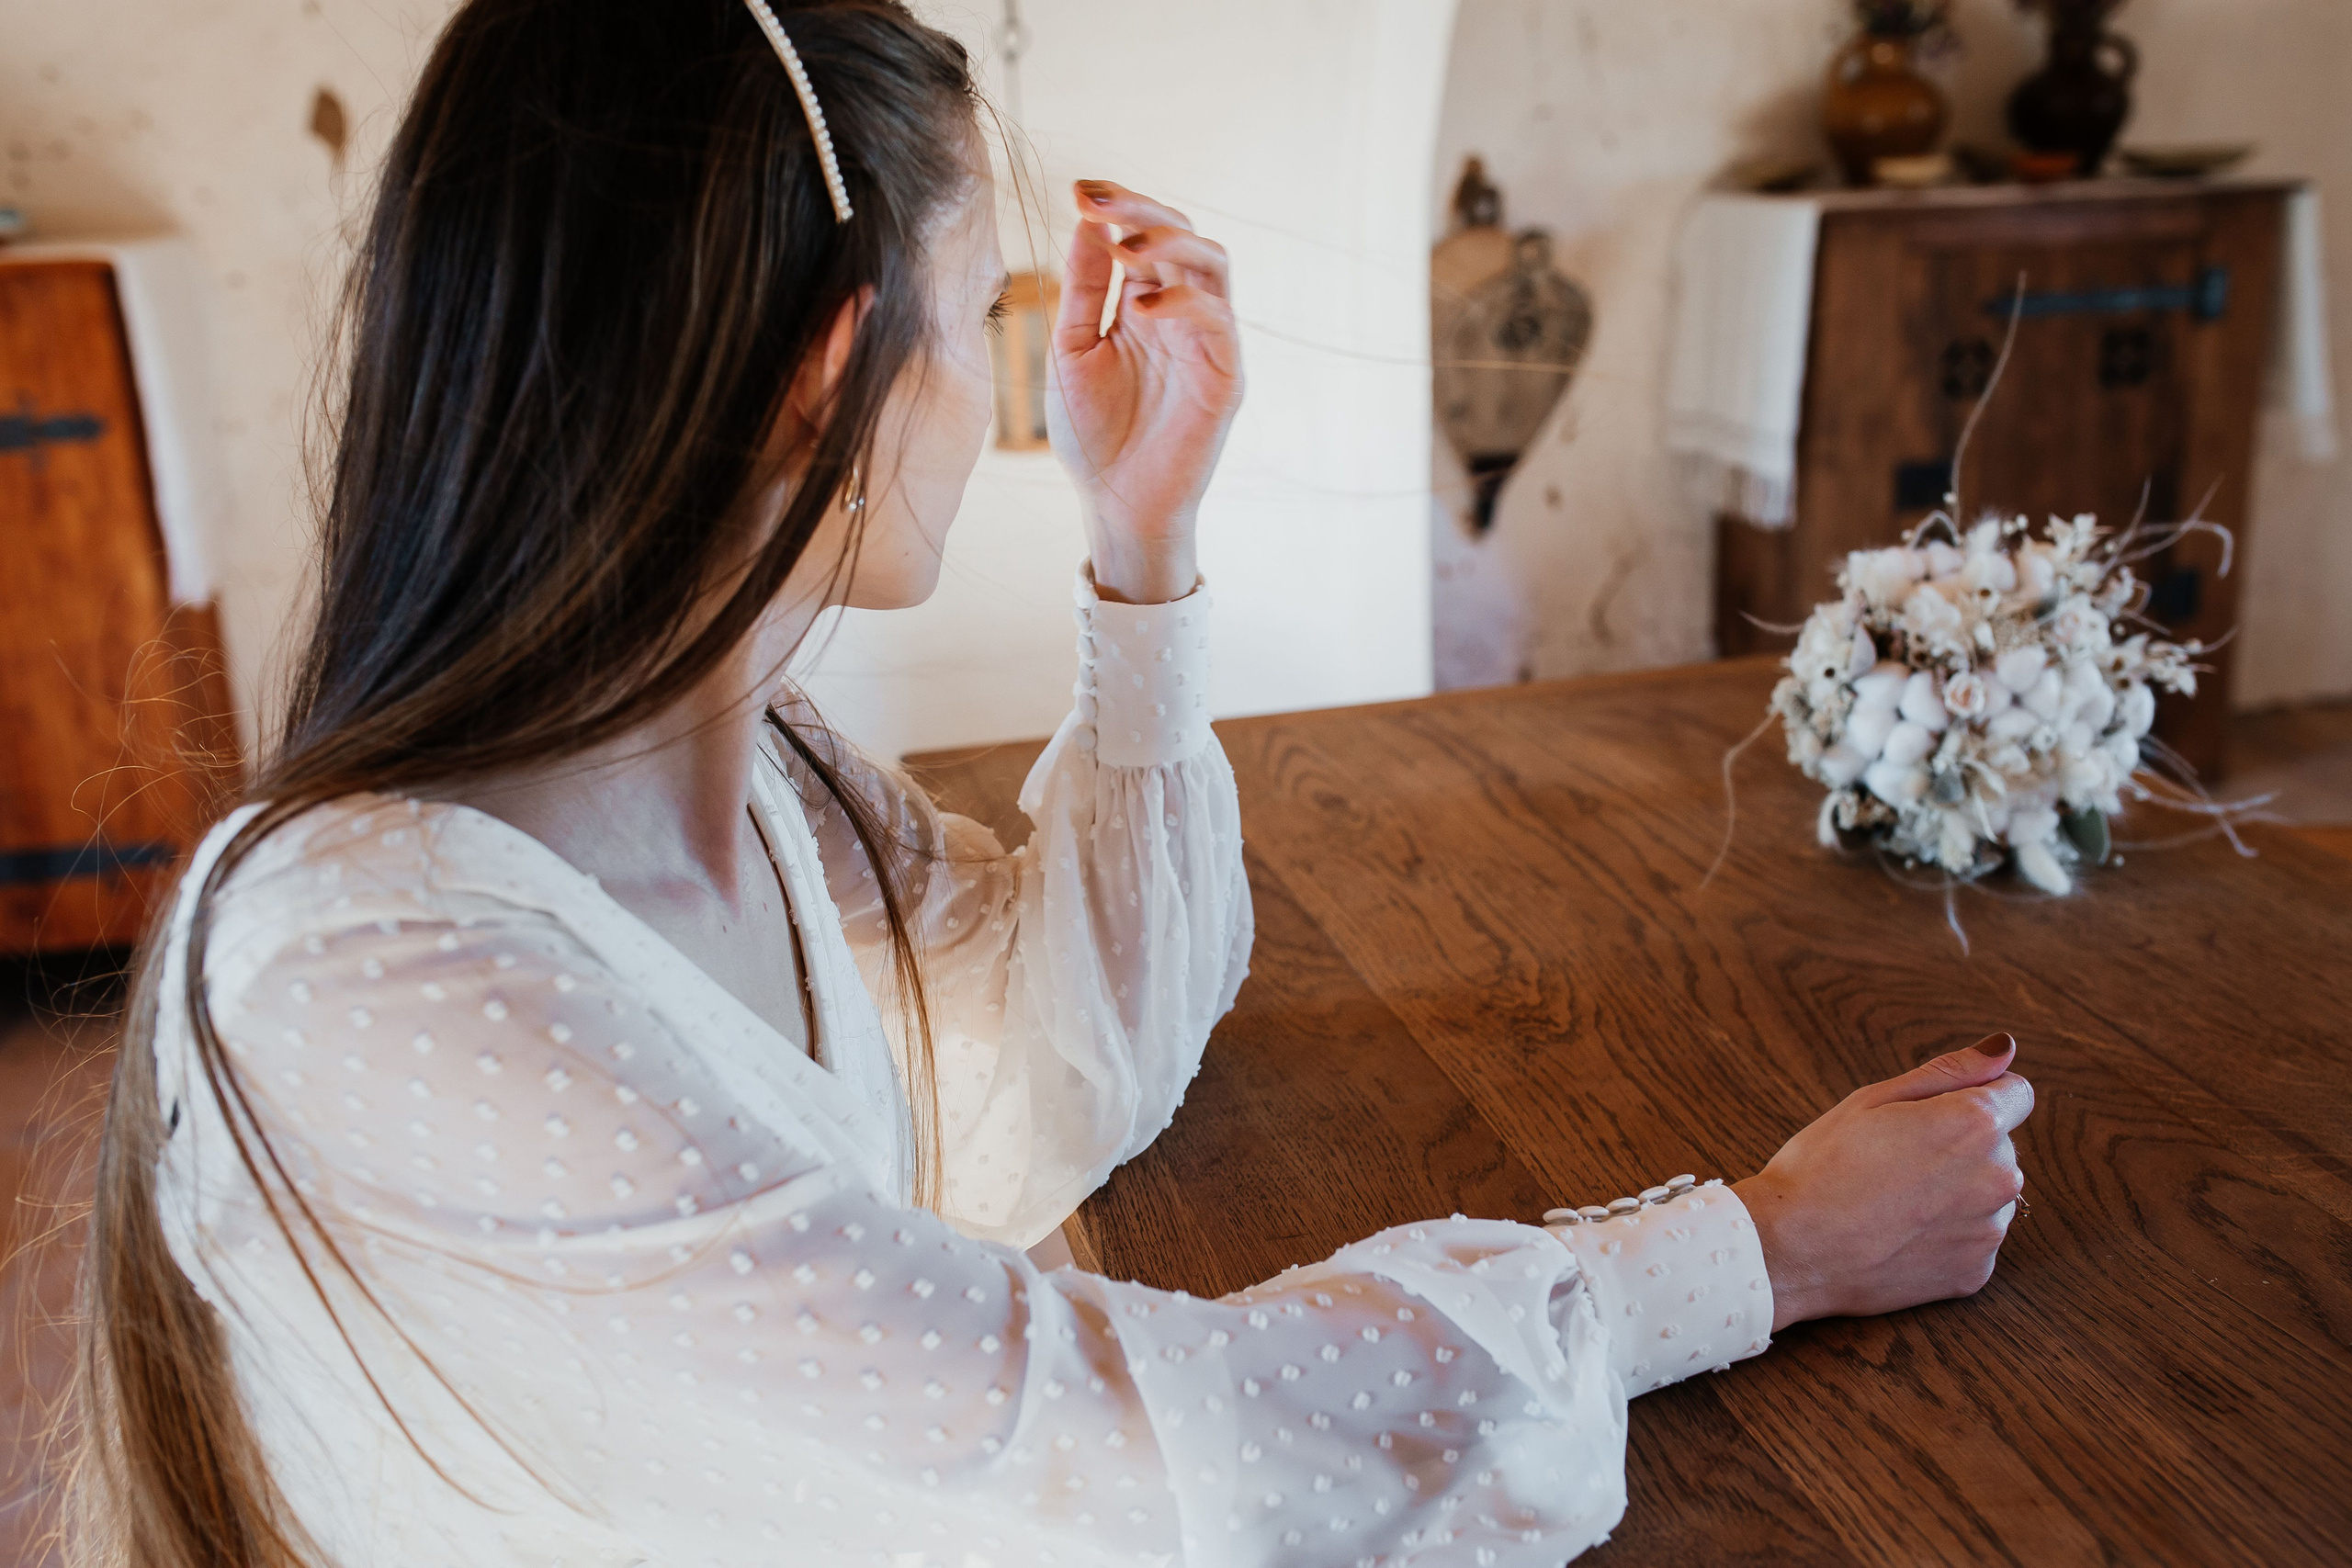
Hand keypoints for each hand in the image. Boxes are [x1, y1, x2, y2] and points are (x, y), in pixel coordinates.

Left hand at [1047, 180, 1243, 603]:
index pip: (1143, 237)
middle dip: (1141, 211)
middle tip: (1098, 201)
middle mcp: (1182, 314)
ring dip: (1169, 244)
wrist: (1115, 504)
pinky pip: (1218, 320)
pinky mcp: (1225, 376)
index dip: (1119, 206)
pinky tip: (1142, 306)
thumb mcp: (1073, 349)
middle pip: (1181, 236)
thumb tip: (1086, 221)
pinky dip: (1184, 302)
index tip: (1079, 189)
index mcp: (1144, 304)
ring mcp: (1208, 342)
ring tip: (1123, 246)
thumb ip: (1082, 290)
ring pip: (1211, 264)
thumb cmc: (1093, 435)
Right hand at [1734, 1033, 2032, 1330]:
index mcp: (1976, 1124)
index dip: (1973, 1097)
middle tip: (1894, 1160)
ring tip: (1893, 1202)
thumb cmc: (1822, 1165)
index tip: (1930, 1115)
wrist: (1791, 1250)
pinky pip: (1970, 1242)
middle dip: (1961, 1147)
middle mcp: (1999, 1177)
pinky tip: (1897, 1236)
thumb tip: (2004, 1047)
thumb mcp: (1874, 1099)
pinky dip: (1943, 1238)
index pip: (2016, 1094)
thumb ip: (1950, 1071)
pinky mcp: (1975, 1273)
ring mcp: (1988, 1231)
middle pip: (1999, 1147)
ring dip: (1955, 1194)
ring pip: (1985, 1195)